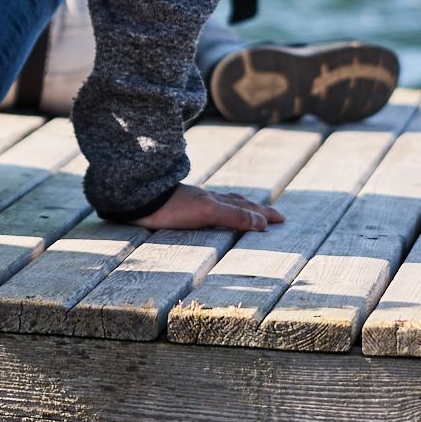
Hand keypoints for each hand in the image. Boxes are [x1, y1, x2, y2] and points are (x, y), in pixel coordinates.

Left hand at [134, 183, 285, 232]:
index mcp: (216, 202)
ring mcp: (194, 201)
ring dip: (241, 207)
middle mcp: (207, 199)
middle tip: (275, 215)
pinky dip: (220, 207)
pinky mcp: (179, 205)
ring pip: (224, 202)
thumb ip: (234, 216)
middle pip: (238, 203)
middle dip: (258, 209)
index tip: (281, 219)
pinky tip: (211, 210)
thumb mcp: (207, 212)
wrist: (139, 197)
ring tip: (250, 209)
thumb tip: (262, 224)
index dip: (264, 214)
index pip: (247, 208)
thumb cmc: (171, 208)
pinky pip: (208, 205)